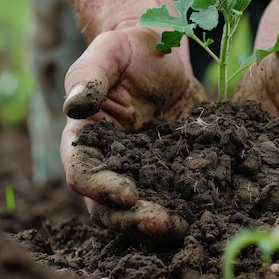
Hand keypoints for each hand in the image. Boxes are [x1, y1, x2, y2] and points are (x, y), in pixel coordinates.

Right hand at [60, 27, 205, 243]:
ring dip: (156, 225)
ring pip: (138, 211)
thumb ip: (90, 75)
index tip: (128, 192)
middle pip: (107, 205)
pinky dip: (183, 212)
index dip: (99, 187)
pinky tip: (204, 217)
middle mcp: (108, 164)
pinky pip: (172, 199)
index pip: (82, 171)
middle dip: (132, 218)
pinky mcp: (169, 174)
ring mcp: (139, 173)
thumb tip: (74, 105)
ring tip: (183, 230)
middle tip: (162, 223)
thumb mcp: (111, 51)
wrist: (166, 56)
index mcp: (85, 138)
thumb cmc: (131, 49)